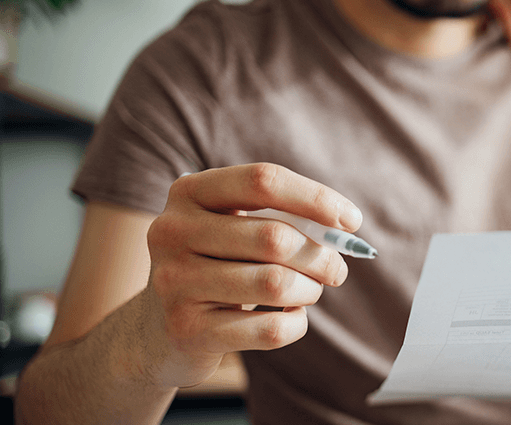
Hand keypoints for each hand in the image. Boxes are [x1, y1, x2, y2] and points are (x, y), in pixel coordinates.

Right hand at [140, 163, 359, 387]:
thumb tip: (346, 227)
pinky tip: (289, 318)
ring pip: (276, 283)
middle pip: (275, 237)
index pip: (264, 180)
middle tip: (337, 270)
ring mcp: (173, 282)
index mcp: (189, 191)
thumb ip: (285, 218)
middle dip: (322, 256)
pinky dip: (295, 324)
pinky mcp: (185, 330)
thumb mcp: (237, 229)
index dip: (316, 198)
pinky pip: (270, 329)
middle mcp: (171, 230)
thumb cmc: (218, 265)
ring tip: (309, 291)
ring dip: (310, 290)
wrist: (159, 329)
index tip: (352, 221)